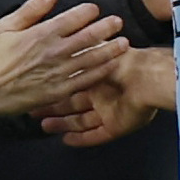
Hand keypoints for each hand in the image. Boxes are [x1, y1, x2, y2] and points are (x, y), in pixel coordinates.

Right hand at [0, 0, 129, 117]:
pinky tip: (110, 67)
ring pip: (91, 59)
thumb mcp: (4, 26)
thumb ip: (32, 8)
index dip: (88, 12)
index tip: (96, 9)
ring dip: (109, 50)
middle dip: (106, 28)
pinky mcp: (58, 92)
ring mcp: (58, 74)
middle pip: (88, 38)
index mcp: (41, 34)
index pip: (73, 18)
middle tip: (118, 22)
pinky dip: (100, 73)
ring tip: (124, 43)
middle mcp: (54, 53)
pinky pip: (84, 81)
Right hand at [36, 47, 173, 146]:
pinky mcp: (115, 127)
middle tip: (35, 112)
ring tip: (45, 126)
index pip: (72, 84)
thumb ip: (80, 48)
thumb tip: (65, 40)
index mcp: (98, 75)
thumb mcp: (93, 48)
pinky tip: (65, 140)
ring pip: (82, 122)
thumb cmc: (121, 59)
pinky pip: (96, 136)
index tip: (39, 90)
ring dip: (63, 125)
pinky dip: (81, 139)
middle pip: (74, 105)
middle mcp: (102, 94)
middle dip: (54, 109)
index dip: (55, 88)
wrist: (143, 76)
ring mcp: (109, 112)